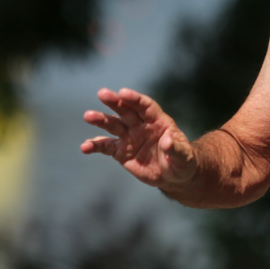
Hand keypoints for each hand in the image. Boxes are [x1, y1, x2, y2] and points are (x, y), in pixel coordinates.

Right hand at [80, 87, 198, 185]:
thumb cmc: (182, 161)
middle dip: (115, 102)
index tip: (123, 93)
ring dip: (100, 120)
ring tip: (88, 116)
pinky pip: (106, 146)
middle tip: (102, 93)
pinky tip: (85, 147)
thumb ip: (176, 148)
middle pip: (126, 110)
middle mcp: (141, 125)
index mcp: (158, 121)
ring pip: (113, 125)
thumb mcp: (184, 156)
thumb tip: (166, 142)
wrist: (173, 175)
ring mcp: (129, 137)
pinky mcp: (121, 151)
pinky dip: (95, 146)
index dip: (135, 99)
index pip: (145, 106)